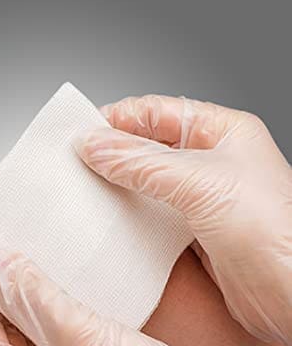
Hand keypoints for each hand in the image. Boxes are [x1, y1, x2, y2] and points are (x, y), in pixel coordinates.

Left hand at [0, 249, 290, 345]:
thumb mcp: (78, 336)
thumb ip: (34, 295)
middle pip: (0, 329)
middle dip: (6, 291)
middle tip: (16, 251)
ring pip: (30, 328)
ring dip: (33, 295)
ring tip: (40, 260)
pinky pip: (57, 331)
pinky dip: (57, 305)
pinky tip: (68, 281)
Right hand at [76, 96, 291, 345]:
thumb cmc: (274, 234)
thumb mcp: (200, 183)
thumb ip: (142, 162)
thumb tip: (94, 145)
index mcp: (221, 132)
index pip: (155, 112)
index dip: (116, 120)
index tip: (80, 134)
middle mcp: (210, 162)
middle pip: (147, 146)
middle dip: (110, 153)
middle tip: (74, 164)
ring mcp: (199, 198)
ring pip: (145, 182)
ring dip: (115, 186)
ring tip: (83, 191)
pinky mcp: (190, 232)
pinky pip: (149, 214)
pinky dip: (126, 215)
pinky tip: (106, 220)